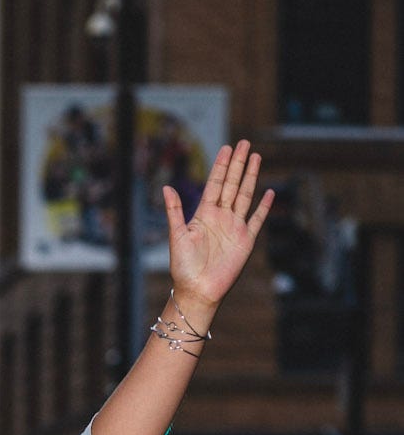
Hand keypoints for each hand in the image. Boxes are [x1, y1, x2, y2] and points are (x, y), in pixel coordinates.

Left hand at [164, 141, 274, 320]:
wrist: (198, 290)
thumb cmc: (184, 267)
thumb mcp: (177, 235)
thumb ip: (174, 211)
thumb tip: (166, 187)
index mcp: (204, 214)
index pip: (214, 184)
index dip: (221, 166)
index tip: (226, 148)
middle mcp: (221, 217)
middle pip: (231, 184)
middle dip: (238, 164)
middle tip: (244, 143)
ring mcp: (234, 227)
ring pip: (244, 196)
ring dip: (250, 177)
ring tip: (256, 157)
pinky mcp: (245, 240)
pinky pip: (257, 219)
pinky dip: (263, 207)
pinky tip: (269, 192)